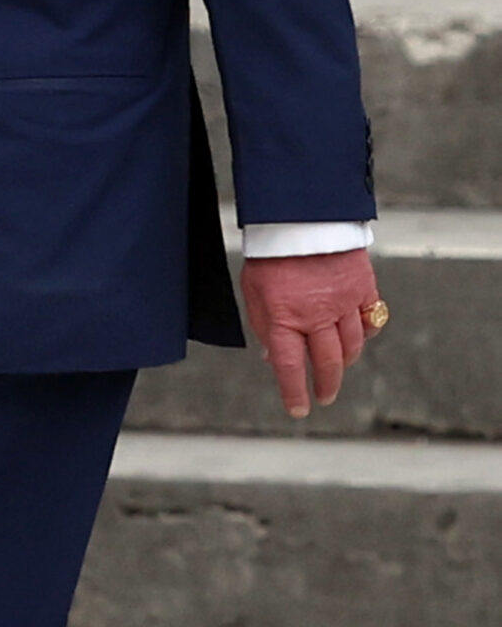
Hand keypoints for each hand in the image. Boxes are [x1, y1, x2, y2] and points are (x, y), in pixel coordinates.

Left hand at [241, 247, 380, 420]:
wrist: (299, 216)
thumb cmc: (272, 254)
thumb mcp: (254, 292)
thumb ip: (265, 326)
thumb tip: (273, 358)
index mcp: (283, 317)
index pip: (290, 368)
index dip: (294, 393)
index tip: (299, 410)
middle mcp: (316, 315)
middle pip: (328, 363)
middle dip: (326, 386)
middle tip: (323, 396)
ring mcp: (343, 302)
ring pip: (353, 346)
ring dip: (345, 362)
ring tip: (337, 368)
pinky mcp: (363, 287)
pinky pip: (371, 320)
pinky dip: (366, 331)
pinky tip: (357, 334)